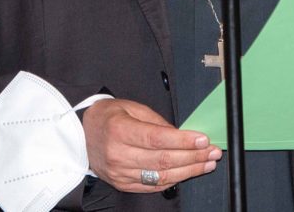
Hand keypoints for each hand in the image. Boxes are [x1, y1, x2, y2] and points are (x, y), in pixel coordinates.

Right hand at [83, 98, 220, 191]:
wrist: (81, 134)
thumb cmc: (108, 117)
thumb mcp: (132, 107)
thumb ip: (157, 122)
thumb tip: (182, 135)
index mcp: (120, 130)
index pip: (157, 139)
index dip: (183, 141)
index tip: (203, 140)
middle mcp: (118, 154)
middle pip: (163, 160)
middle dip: (193, 157)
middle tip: (212, 151)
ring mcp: (120, 172)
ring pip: (161, 176)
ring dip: (189, 170)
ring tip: (207, 163)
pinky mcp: (122, 184)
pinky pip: (153, 186)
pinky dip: (174, 180)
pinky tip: (188, 172)